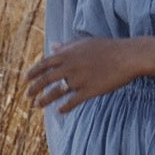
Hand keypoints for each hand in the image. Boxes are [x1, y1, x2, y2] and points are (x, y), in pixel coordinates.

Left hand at [25, 38, 143, 113]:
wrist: (128, 56)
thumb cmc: (108, 48)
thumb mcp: (85, 43)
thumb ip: (66, 46)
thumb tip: (52, 46)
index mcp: (68, 54)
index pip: (44, 63)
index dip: (33, 72)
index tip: (25, 79)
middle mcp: (71, 66)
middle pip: (46, 79)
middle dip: (34, 88)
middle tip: (27, 95)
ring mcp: (80, 79)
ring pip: (56, 92)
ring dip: (45, 100)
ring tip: (38, 105)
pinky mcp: (90, 90)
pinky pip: (73, 101)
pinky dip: (64, 107)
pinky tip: (59, 111)